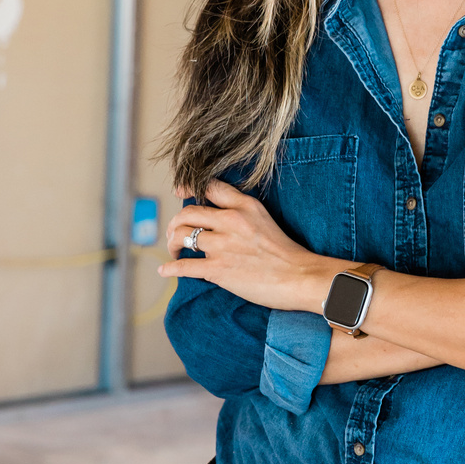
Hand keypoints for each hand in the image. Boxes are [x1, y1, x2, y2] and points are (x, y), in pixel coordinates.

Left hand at [158, 179, 337, 311]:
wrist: (299, 277)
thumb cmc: (285, 252)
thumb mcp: (265, 219)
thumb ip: (241, 212)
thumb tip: (215, 219)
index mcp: (244, 205)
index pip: (210, 188)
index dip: (190, 187)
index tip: (179, 190)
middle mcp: (230, 220)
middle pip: (188, 213)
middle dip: (174, 223)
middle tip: (173, 232)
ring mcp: (222, 245)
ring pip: (182, 236)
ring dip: (172, 244)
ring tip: (174, 251)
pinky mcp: (218, 269)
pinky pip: (184, 266)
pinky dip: (171, 267)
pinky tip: (165, 269)